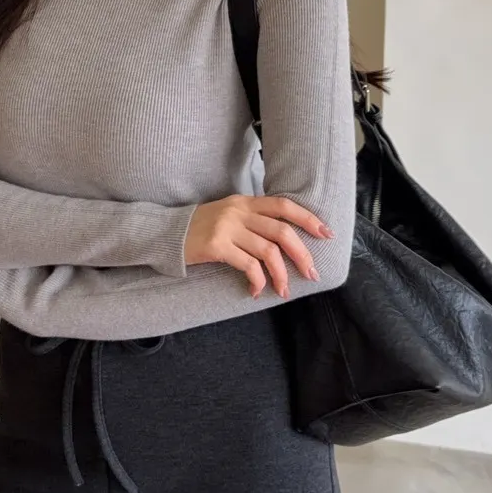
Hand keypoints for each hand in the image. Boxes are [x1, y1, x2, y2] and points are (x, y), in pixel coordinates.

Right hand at [184, 195, 333, 300]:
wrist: (165, 234)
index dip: (308, 219)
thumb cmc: (200, 229)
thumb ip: (252, 221)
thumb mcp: (228, 216)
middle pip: (282, 231)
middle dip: (302, 254)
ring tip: (284, 291)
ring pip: (268, 251)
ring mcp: (227, 227)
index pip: (284, 206)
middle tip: (311, 274)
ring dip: (281, 274)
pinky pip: (248, 266)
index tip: (326, 234)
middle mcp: (238, 211)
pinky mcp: (217, 245)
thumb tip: (285, 240)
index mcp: (245, 202)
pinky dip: (257, 281)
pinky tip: (256, 291)